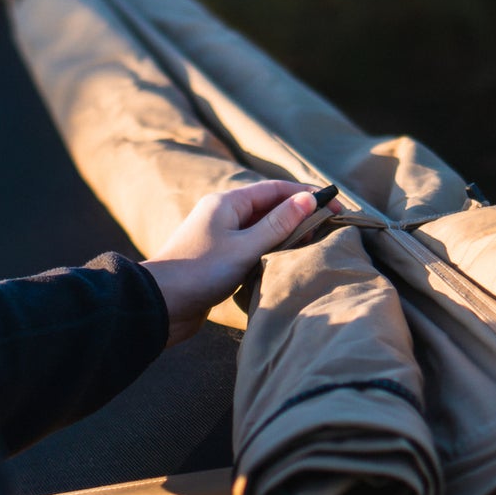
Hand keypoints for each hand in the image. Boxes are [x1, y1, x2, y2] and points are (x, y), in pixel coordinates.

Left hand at [142, 180, 332, 346]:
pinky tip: (287, 262)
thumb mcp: (245, 247)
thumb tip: (308, 199)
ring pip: (263, 229)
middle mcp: (223, 215)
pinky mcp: (219, 260)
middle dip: (300, 215)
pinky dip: (272, 251)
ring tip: (314, 245)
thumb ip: (278, 224)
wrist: (160, 304)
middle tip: (330, 229)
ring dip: (288, 235)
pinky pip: (253, 248)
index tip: (335, 206)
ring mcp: (220, 237)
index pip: (276, 189)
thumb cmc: (199, 272)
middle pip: (270, 207)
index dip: (307, 195)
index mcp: (227, 202)